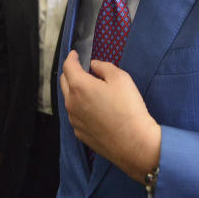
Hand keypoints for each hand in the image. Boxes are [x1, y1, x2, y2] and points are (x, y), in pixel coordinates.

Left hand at [60, 50, 160, 180]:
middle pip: (64, 82)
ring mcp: (74, 120)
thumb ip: (104, 67)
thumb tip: (94, 65)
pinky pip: (76, 115)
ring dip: (75, 91)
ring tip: (90, 90)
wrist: (134, 143)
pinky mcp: (80, 133)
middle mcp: (71, 103)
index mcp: (79, 86)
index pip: (68, 66)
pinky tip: (94, 109)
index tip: (75, 54)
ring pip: (69, 100)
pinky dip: (81, 108)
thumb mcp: (121, 78)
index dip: (71, 57)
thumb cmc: (128, 109)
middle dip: (70, 73)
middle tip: (81, 69)